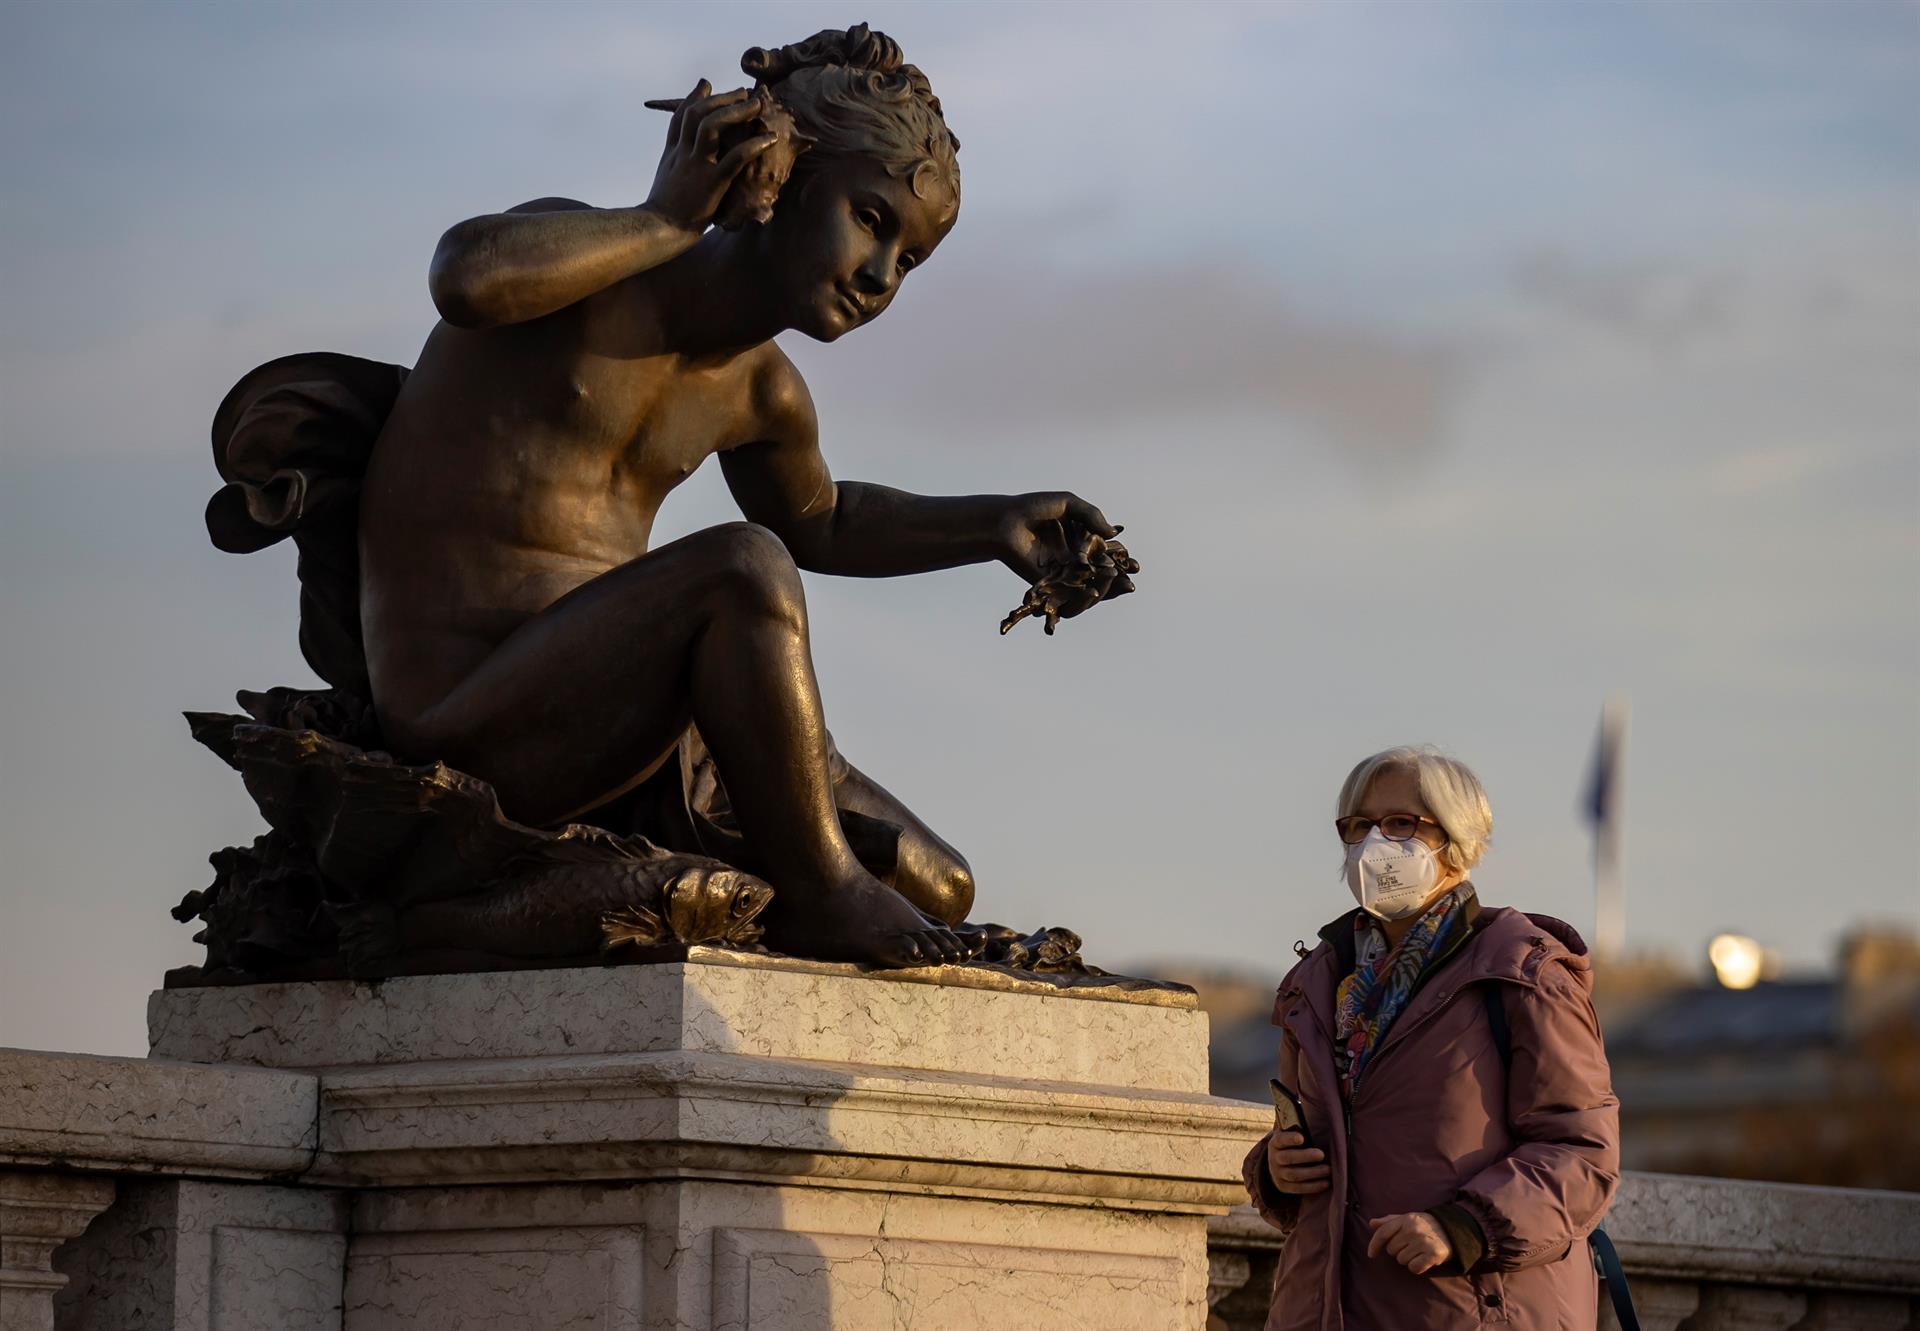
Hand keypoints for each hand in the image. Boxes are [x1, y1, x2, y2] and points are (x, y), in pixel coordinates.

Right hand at [643, 81, 778, 232]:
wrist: (658, 228)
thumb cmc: (663, 210)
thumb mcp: (666, 179)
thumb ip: (674, 161)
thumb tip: (679, 154)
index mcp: (673, 152)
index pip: (681, 116)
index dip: (694, 98)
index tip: (706, 84)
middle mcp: (683, 153)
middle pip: (698, 114)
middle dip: (721, 99)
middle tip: (741, 91)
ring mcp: (697, 166)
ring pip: (713, 127)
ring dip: (736, 112)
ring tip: (756, 105)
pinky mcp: (711, 183)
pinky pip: (735, 158)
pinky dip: (754, 146)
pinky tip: (770, 139)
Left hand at [995, 492, 1138, 633]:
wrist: (1005, 521)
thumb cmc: (1033, 508)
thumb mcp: (1068, 504)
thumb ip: (1091, 515)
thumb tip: (1114, 533)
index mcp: (1080, 543)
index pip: (1106, 556)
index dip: (1122, 562)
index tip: (1135, 565)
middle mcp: (1073, 562)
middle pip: (1101, 576)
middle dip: (1118, 580)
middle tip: (1131, 581)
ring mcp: (1061, 575)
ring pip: (1088, 589)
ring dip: (1105, 591)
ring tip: (1118, 586)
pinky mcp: (1048, 586)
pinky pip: (1068, 597)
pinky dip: (1083, 597)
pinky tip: (1096, 591)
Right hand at [1264, 1129, 1330, 1195]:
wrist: (1278, 1165)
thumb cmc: (1292, 1146)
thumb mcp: (1290, 1136)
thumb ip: (1298, 1129)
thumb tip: (1315, 1120)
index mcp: (1275, 1143)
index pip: (1280, 1140)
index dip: (1290, 1139)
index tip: (1302, 1138)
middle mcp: (1273, 1159)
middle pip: (1288, 1158)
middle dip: (1306, 1156)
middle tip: (1321, 1155)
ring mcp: (1278, 1174)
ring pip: (1294, 1175)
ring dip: (1313, 1173)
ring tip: (1328, 1169)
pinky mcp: (1284, 1187)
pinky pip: (1298, 1188)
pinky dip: (1313, 1186)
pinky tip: (1326, 1183)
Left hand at [1366, 1212, 1451, 1274]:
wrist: (1454, 1230)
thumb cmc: (1426, 1225)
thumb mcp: (1408, 1218)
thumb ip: (1389, 1221)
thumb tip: (1372, 1223)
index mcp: (1405, 1219)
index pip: (1383, 1233)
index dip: (1374, 1244)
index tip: (1371, 1254)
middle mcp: (1413, 1229)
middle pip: (1392, 1250)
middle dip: (1399, 1250)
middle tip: (1411, 1245)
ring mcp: (1423, 1242)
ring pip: (1402, 1260)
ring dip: (1408, 1259)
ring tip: (1419, 1251)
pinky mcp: (1432, 1255)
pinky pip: (1414, 1268)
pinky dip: (1417, 1267)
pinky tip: (1424, 1259)